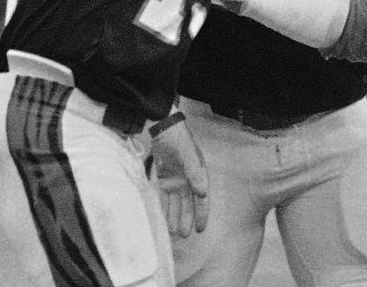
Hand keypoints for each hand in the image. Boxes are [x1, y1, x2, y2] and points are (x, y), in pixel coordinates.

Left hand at [149, 116, 208, 236]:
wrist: (163, 130)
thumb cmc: (180, 141)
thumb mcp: (188, 156)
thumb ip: (195, 175)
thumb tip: (202, 194)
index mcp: (198, 176)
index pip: (202, 201)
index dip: (201, 216)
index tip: (200, 229)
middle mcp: (189, 182)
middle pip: (189, 205)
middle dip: (187, 220)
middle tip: (185, 235)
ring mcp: (177, 182)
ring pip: (177, 205)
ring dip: (176, 217)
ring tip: (174, 233)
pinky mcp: (164, 180)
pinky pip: (165, 199)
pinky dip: (165, 209)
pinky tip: (164, 220)